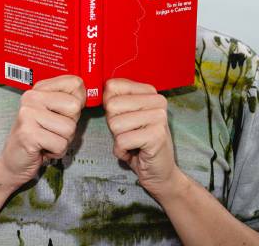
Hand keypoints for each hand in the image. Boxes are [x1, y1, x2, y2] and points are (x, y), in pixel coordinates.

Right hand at [0, 75, 84, 189]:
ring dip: (63, 140)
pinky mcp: (28, 134)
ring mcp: (27, 114)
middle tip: (53, 130)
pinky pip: (61, 144)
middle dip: (70, 124)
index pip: (75, 83)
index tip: (65, 113)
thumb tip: (91, 93)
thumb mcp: (55, 113)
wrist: (14, 161)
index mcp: (40, 88)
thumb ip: (70, 101)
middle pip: (75, 106)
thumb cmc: (40, 137)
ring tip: (47, 140)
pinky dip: (56, 152)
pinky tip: (43, 149)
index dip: (79, 101)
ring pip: (69, 128)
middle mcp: (31, 97)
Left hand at [103, 78, 180, 198]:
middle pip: (112, 105)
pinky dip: (121, 151)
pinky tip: (135, 152)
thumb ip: (115, 100)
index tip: (123, 117)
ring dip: (118, 139)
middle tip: (129, 133)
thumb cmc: (139, 142)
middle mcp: (157, 100)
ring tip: (133, 142)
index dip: (109, 106)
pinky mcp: (156, 136)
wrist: (160, 172)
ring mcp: (159, 117)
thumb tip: (98, 88)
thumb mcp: (125, 116)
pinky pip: (121, 141)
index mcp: (149, 91)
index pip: (113, 86)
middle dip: (113, 124)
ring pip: (115, 124)